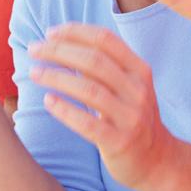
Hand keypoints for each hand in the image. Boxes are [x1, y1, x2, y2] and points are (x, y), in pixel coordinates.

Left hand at [29, 24, 175, 190]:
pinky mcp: (119, 141)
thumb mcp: (127, 85)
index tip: (50, 33)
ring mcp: (130, 116)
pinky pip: (88, 123)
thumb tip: (60, 43)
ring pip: (89, 89)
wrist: (157, 159)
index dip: (75, 32)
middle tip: (33, 49)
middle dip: (59, 51)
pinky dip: (65, 110)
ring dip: (57, 77)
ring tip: (34, 73)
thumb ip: (103, 66)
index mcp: (139, 69)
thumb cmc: (131, 115)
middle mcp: (137, 89)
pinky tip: (48, 101)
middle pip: (94, 60)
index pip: (105, 39)